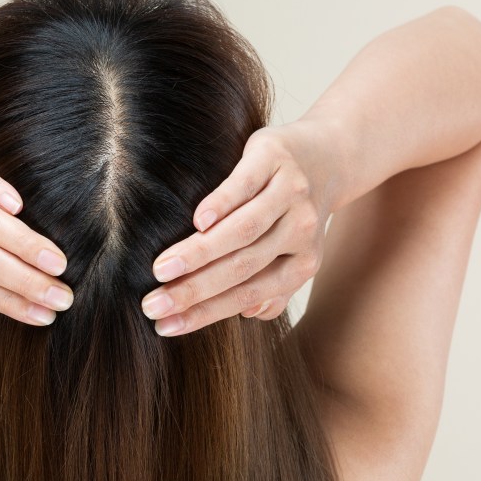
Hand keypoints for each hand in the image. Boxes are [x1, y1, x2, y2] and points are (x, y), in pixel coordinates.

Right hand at [139, 122, 335, 335]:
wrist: (328, 154)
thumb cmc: (293, 212)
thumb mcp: (292, 252)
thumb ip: (273, 288)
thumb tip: (247, 314)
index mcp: (302, 264)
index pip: (248, 295)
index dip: (204, 313)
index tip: (164, 326)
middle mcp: (300, 232)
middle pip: (242, 268)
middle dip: (193, 291)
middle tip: (152, 305)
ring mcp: (291, 195)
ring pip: (242, 231)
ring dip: (199, 253)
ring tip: (161, 269)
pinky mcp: (275, 159)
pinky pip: (245, 186)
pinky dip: (221, 205)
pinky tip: (197, 221)